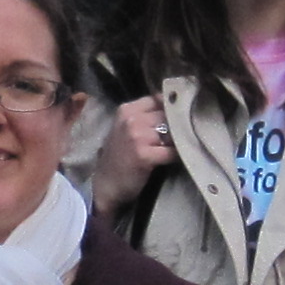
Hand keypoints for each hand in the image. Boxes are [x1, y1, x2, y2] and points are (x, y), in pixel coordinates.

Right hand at [92, 98, 174, 214]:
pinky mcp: (144, 155)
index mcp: (126, 110)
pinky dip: (177, 156)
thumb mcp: (126, 129)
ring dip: (177, 142)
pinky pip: (172, 151)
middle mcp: (131, 119)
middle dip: (176, 126)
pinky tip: (174, 160)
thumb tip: (175, 107)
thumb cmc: (119, 157)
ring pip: (171, 132)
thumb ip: (145, 116)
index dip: (170, 109)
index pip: (158, 99)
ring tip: (176, 149)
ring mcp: (137, 136)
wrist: (105, 185)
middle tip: (178, 137)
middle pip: (167, 115)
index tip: (177, 117)